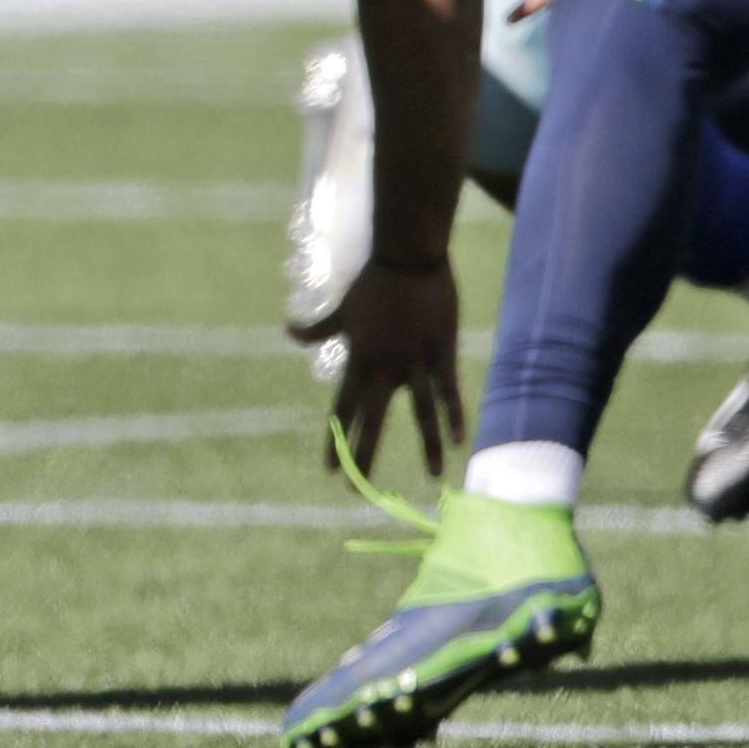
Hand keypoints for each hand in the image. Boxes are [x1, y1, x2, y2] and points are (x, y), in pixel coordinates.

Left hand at [296, 258, 463, 481]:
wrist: (407, 258)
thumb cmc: (373, 283)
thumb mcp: (342, 309)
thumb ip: (320, 328)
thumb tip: (288, 331)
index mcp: (358, 359)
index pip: (343, 408)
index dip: (336, 439)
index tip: (330, 469)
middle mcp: (383, 366)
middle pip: (372, 418)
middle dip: (365, 455)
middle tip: (359, 490)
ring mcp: (413, 360)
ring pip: (420, 411)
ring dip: (427, 445)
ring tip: (434, 476)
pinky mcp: (441, 352)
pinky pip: (448, 391)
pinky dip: (455, 415)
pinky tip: (460, 440)